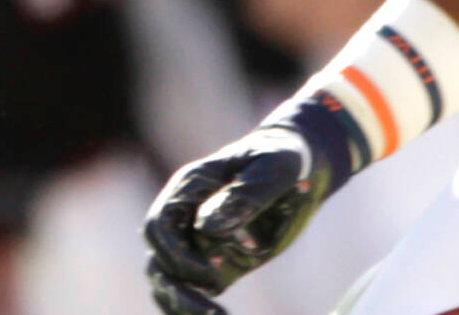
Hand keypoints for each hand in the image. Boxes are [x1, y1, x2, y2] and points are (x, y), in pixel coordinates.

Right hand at [145, 125, 338, 314]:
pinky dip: (193, 307)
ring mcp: (200, 240)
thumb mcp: (271, 170)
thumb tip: (206, 228)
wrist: (300, 166)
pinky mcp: (220, 260)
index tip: (213, 274)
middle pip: (158, 257)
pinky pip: (192, 287)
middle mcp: (186, 216)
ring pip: (166, 276)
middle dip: (177, 289)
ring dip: (180, 303)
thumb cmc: (282, 159)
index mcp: (189, 189)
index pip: (160, 226)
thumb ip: (242, 196)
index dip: (178, 255)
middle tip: (213, 313)